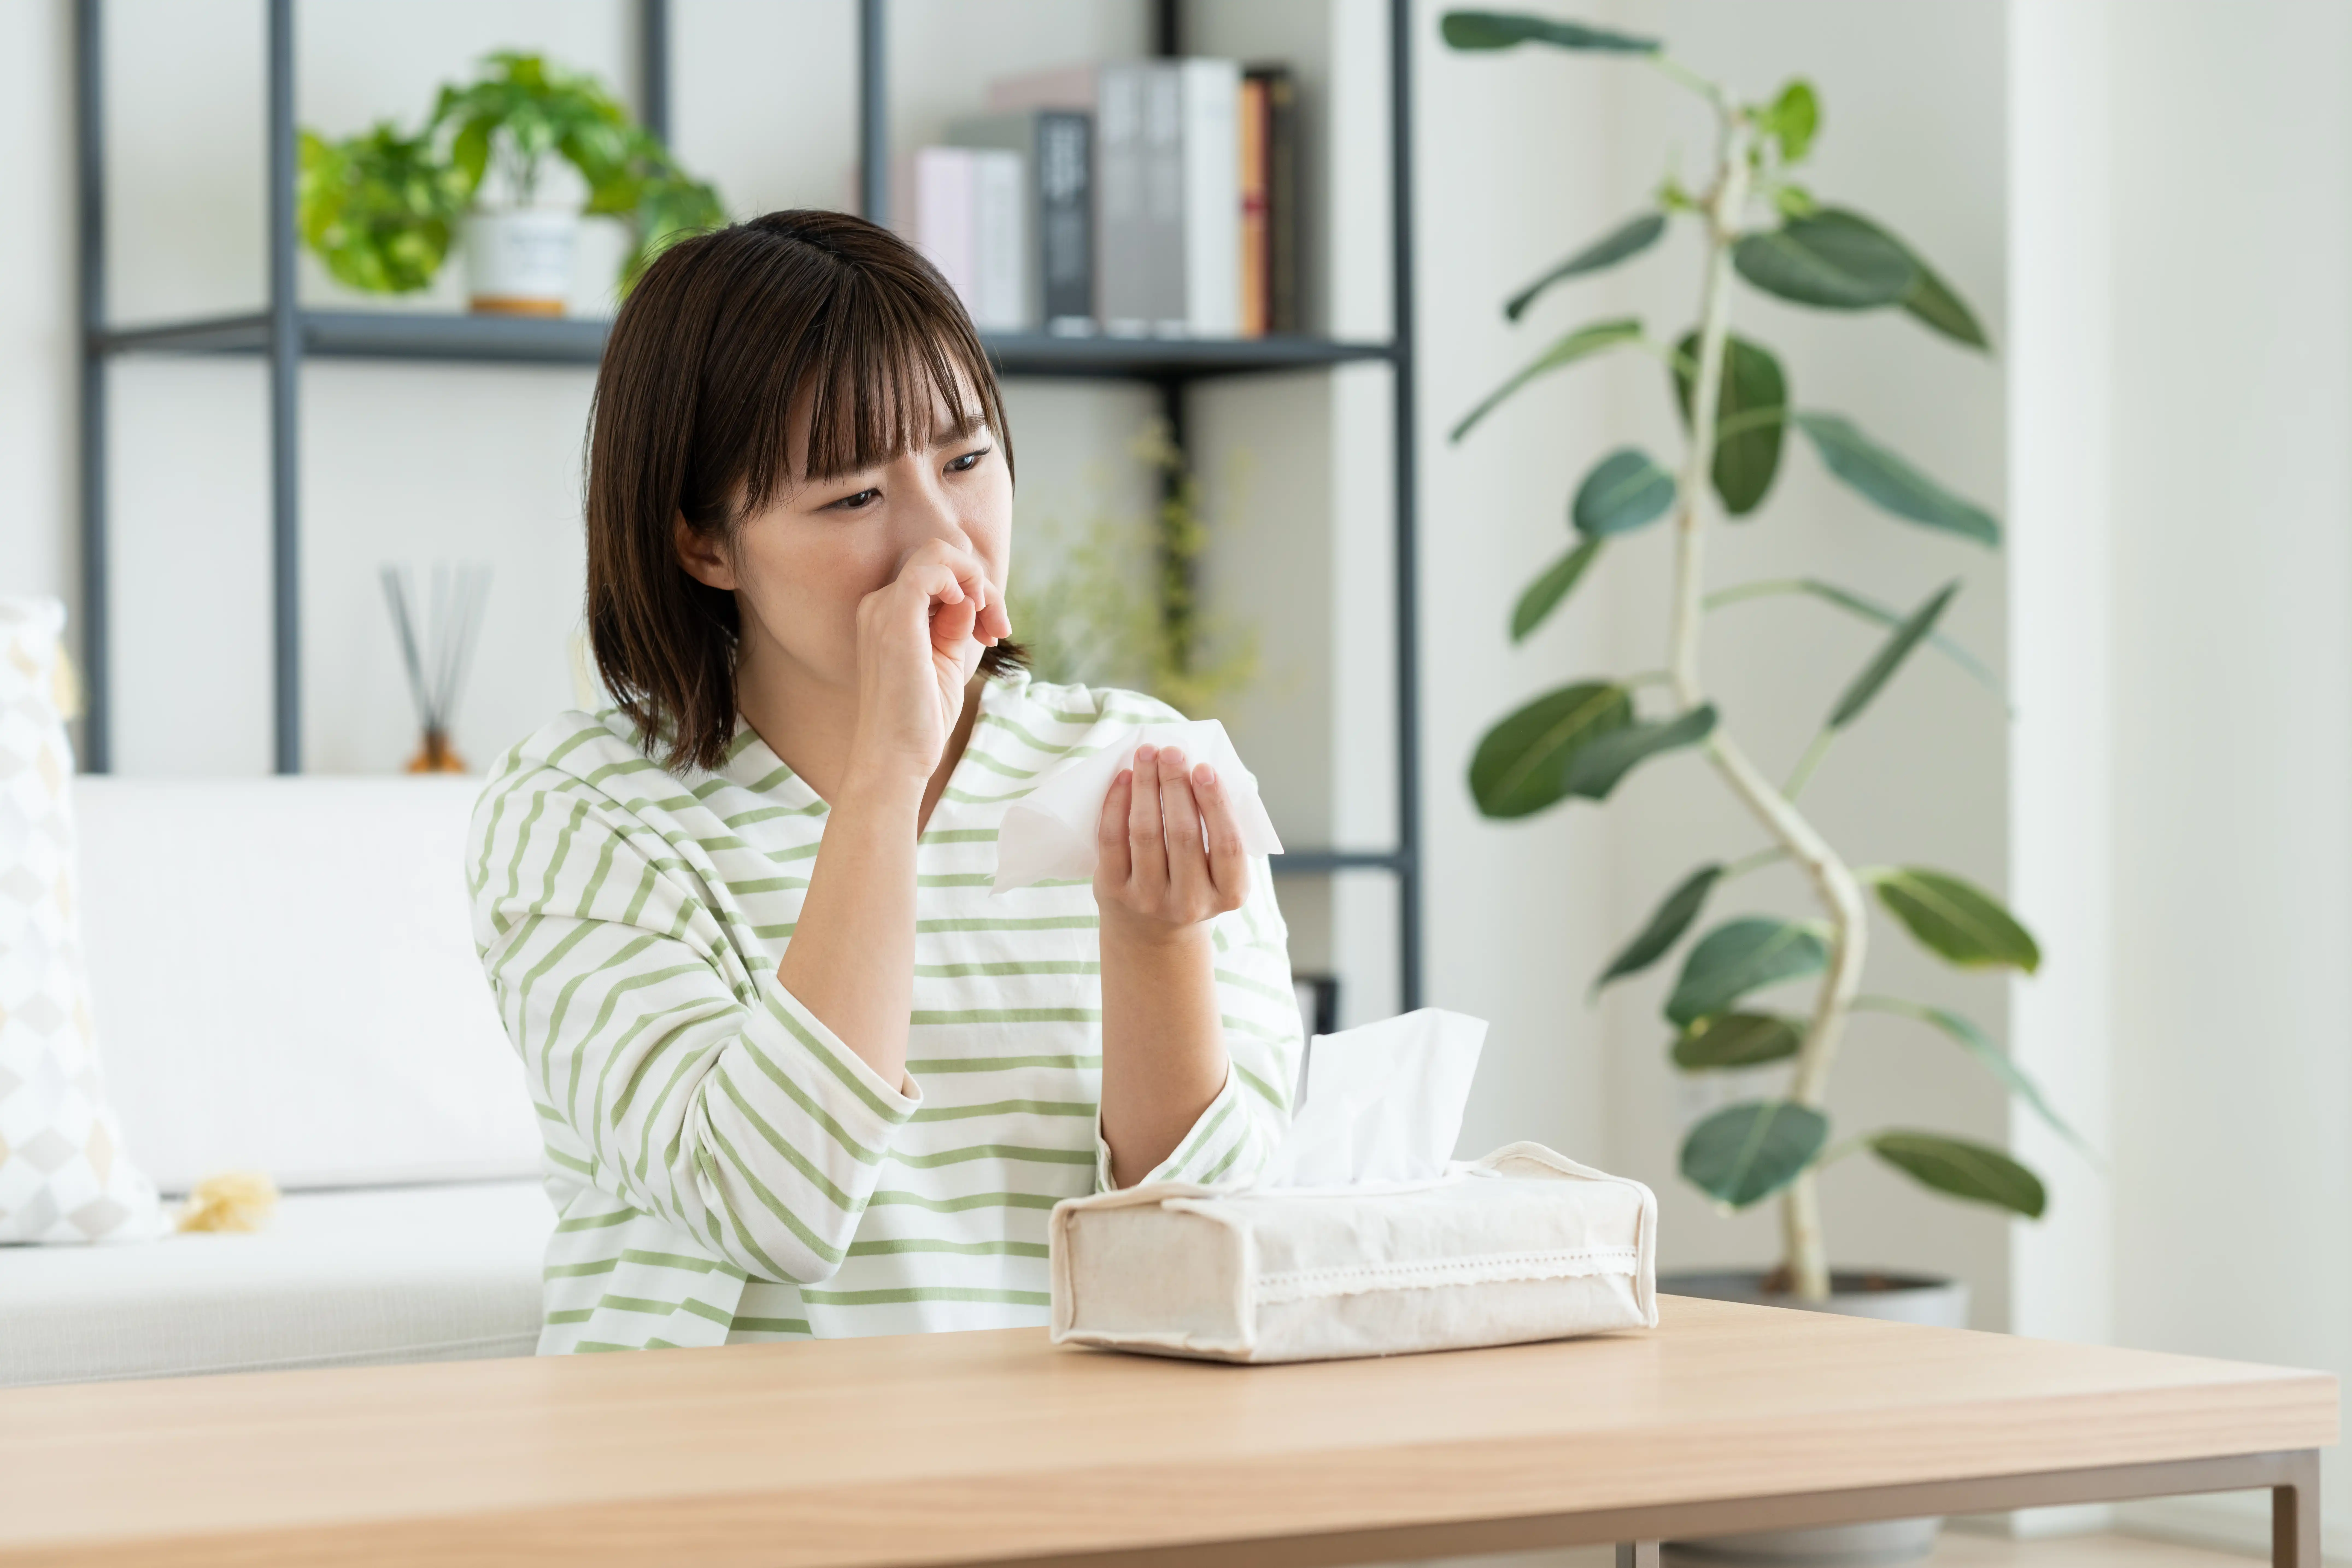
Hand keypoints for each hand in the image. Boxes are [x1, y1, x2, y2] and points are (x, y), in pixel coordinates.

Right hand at [846, 539, 1010, 791]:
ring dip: (979, 583)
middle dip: (981, 583)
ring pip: (938, 556)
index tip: (994, 632)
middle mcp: (878, 605)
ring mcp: (883, 610)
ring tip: (992, 626)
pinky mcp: (896, 619)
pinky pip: (931, 569)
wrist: (895, 758)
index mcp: (887, 615)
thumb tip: (969, 600)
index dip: (975, 592)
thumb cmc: (919, 719)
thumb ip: (954, 626)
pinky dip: (961, 580)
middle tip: (999, 627)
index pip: (937, 574)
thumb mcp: (945, 661)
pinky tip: (973, 610)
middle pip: (940, 559)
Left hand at [1094, 743, 1250, 947]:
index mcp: (1228, 894)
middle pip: (1183, 834)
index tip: (1204, 767)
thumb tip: (1195, 769)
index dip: (1215, 803)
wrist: (1152, 934)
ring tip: (1147, 754)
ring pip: (1146, 832)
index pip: (1227, 844)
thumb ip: (1216, 827)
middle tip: (1171, 751)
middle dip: (1176, 785)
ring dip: (1146, 786)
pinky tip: (1124, 778)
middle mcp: (1190, 903)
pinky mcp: (1113, 892)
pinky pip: (1112, 839)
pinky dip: (1117, 803)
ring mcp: (1148, 900)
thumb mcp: (1217, 869)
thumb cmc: (1192, 882)